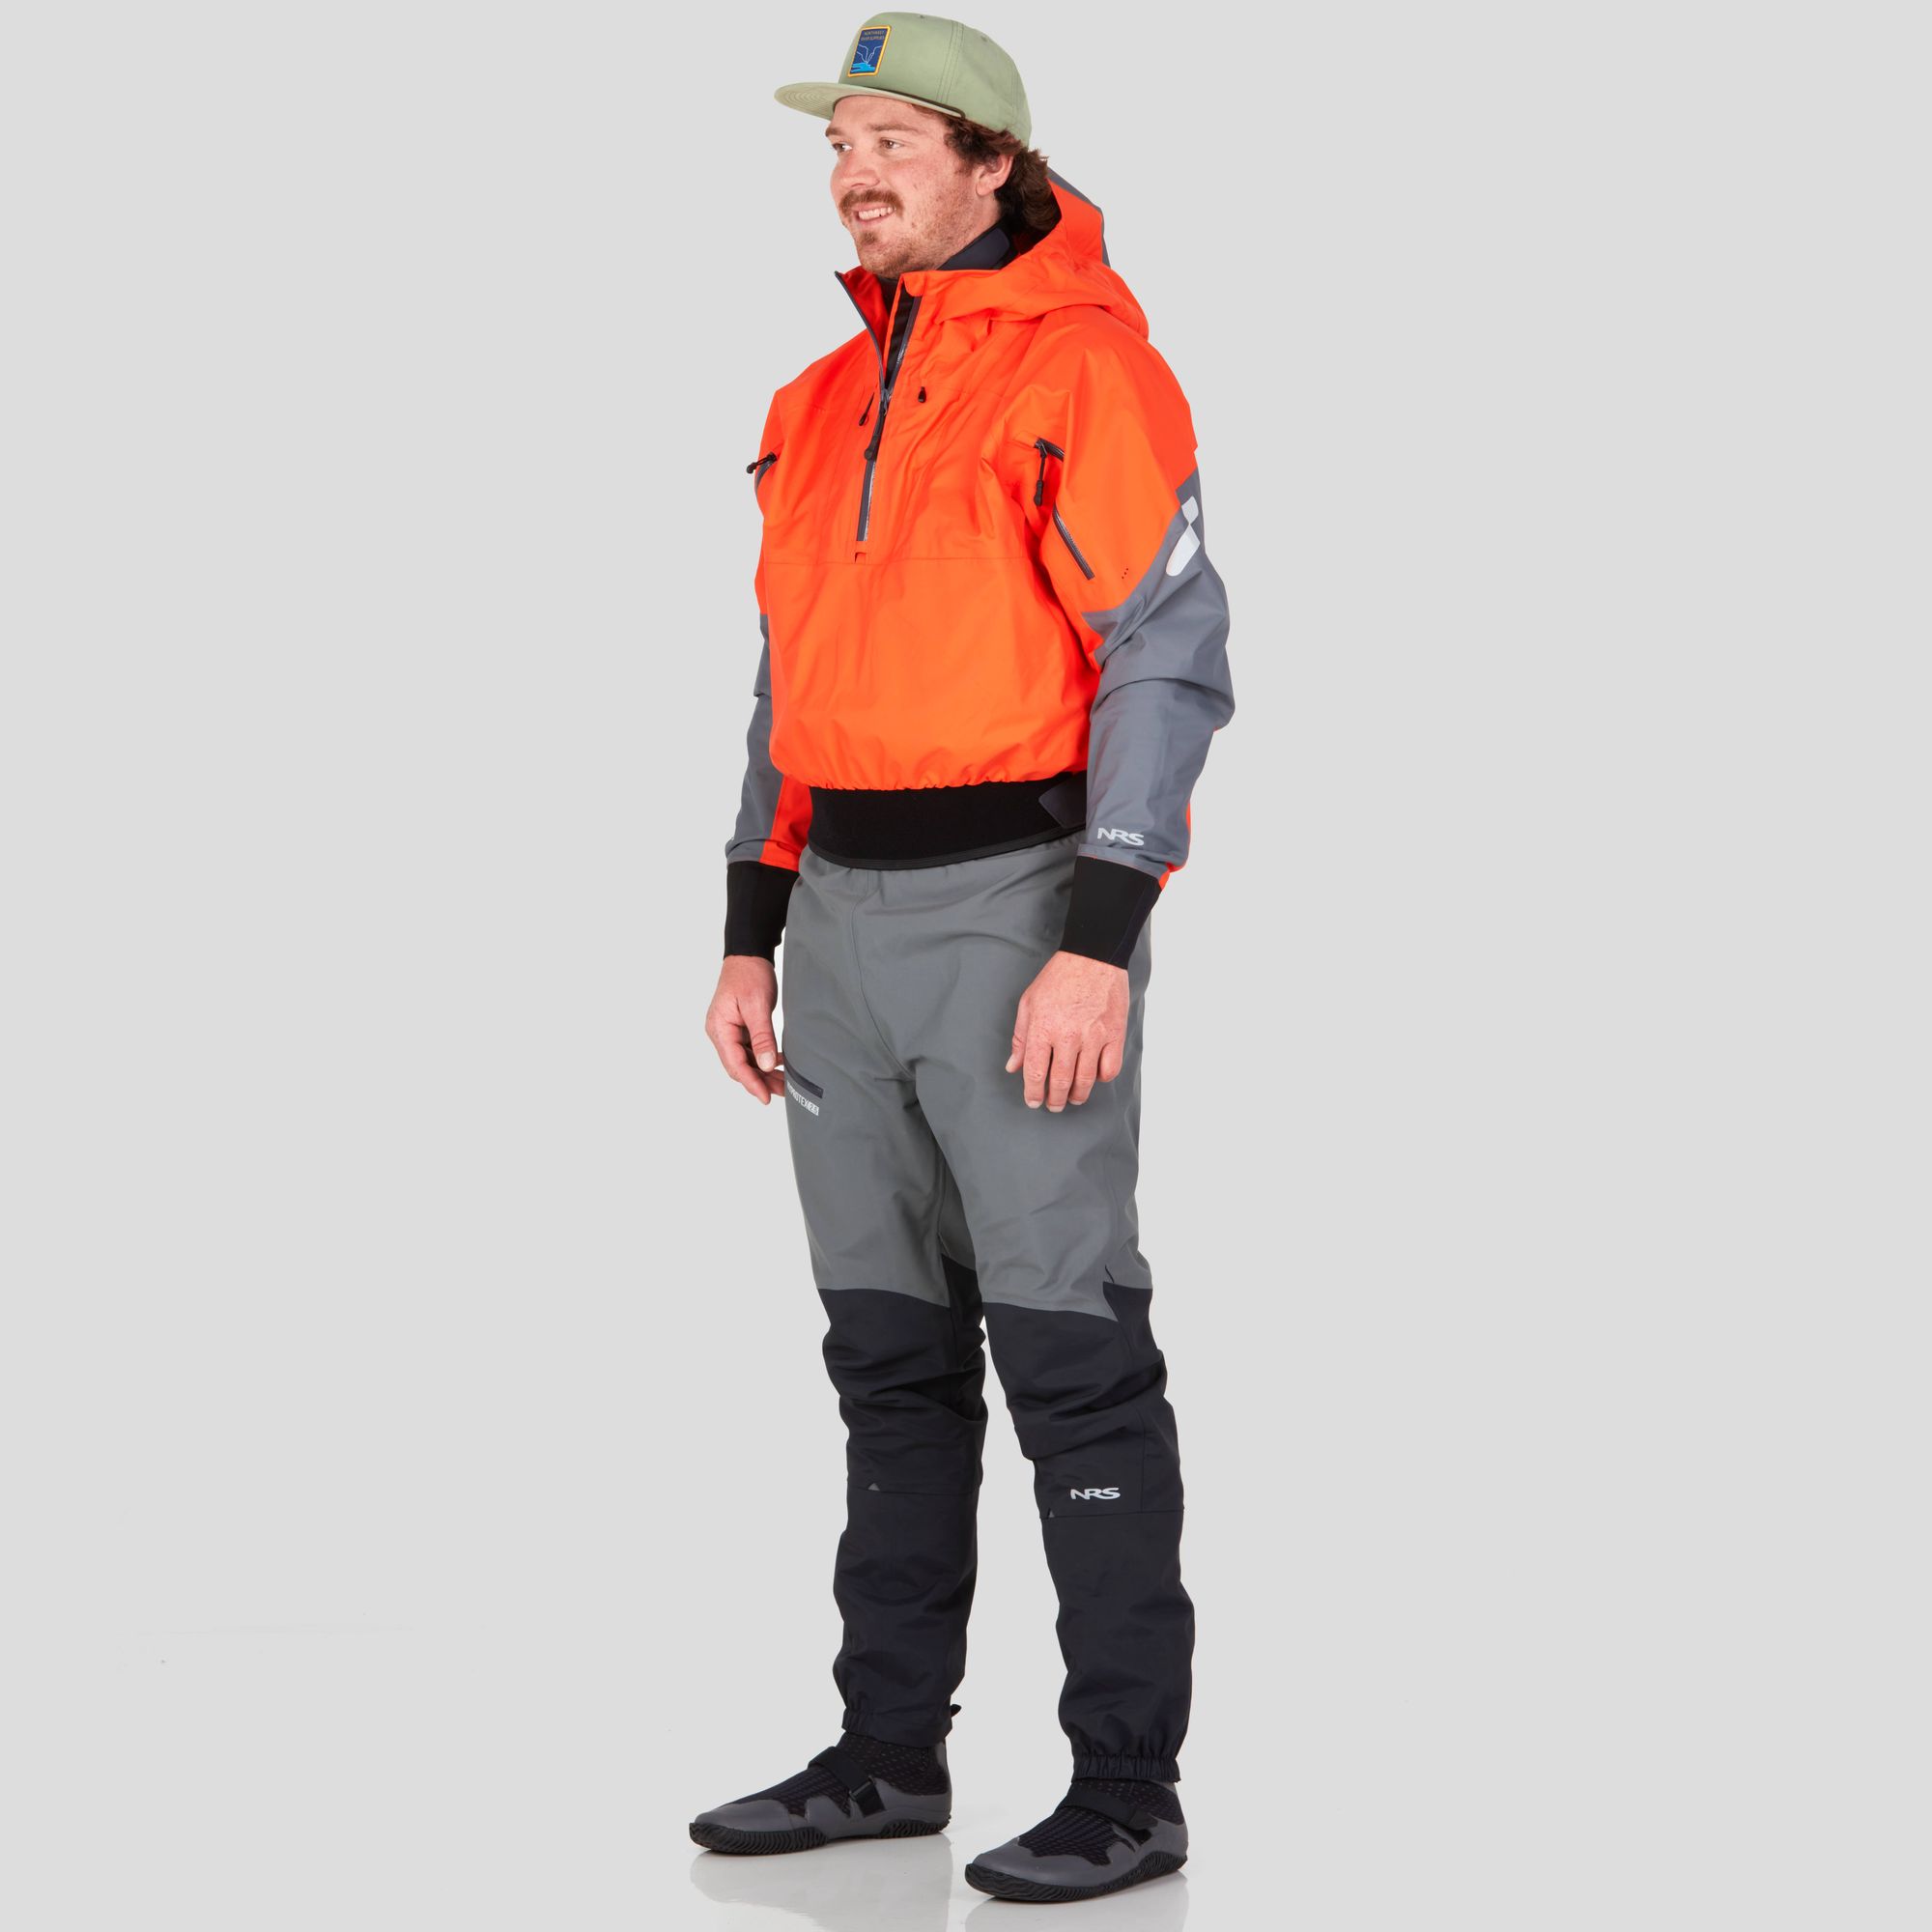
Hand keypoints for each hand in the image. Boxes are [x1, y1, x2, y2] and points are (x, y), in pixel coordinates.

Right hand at [706, 955, 784, 1103]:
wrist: (748, 955)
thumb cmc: (749, 974)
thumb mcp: (757, 1006)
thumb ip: (761, 1037)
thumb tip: (766, 1064)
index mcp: (719, 1027)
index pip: (734, 1063)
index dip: (751, 1082)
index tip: (766, 1097)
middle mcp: (720, 1032)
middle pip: (738, 1065)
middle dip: (759, 1081)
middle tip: (781, 1092)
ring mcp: (728, 1031)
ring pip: (745, 1060)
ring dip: (763, 1072)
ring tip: (782, 1083)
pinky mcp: (738, 1028)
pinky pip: (749, 1050)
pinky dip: (763, 1059)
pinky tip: (778, 1063)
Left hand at [1005, 950, 1128, 1110]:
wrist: (1092, 957)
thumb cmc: (1058, 977)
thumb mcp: (1029, 1003)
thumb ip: (1020, 1037)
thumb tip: (1013, 1066)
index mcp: (1043, 1028)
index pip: (1035, 1073)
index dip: (1033, 1093)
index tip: (1033, 1101)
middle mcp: (1068, 1036)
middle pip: (1060, 1082)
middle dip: (1054, 1100)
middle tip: (1053, 1105)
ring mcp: (1094, 1037)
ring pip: (1085, 1080)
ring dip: (1078, 1096)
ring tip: (1073, 1099)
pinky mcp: (1114, 1034)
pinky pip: (1110, 1069)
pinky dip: (1101, 1078)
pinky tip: (1094, 1077)